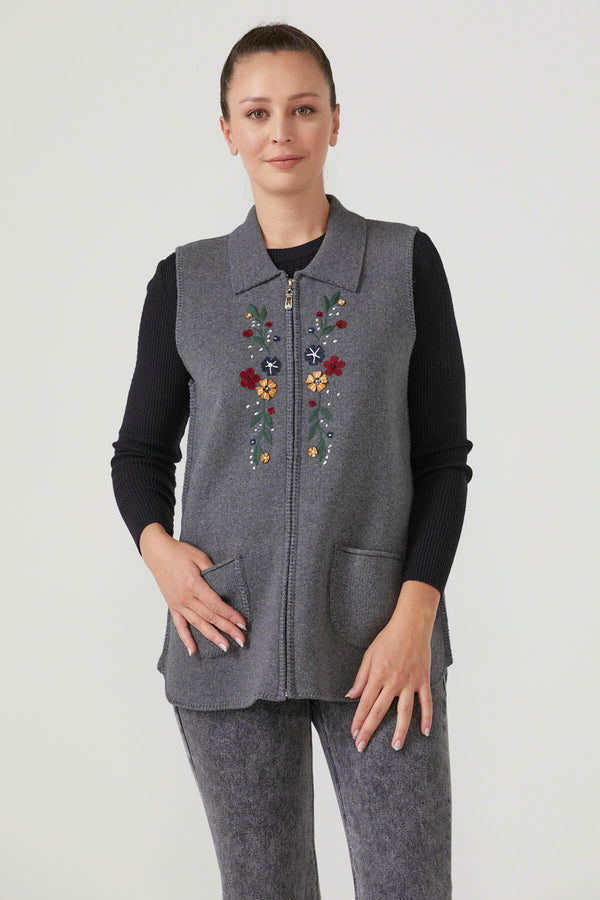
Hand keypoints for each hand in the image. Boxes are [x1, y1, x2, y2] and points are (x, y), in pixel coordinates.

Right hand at [139, 523, 247, 655]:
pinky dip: (186, 639)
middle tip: (241, 640)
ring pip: (198, 624)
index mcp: (194, 585)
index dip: (230, 615)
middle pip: (210, 617)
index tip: (242, 623)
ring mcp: (178, 604)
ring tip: (225, 647)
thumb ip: (213, 571)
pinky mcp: (172, 606)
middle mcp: (186, 598)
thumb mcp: (200, 557)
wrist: (157, 553)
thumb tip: (224, 586)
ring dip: (212, 637)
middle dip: (227, 629)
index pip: (216, 605)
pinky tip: (193, 650)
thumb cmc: (179, 552)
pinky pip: (179, 626)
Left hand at [344, 582, 439, 751]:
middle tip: (362, 747)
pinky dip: (427, 718)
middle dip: (369, 730)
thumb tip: (351, 696)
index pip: (365, 703)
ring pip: (404, 712)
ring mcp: (409, 683)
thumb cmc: (388, 638)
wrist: (411, 625)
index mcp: (377, 675)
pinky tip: (425, 732)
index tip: (354, 735)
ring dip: (399, 731)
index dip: (358, 721)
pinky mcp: (423, 681)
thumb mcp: (369, 655)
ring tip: (395, 747)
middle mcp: (393, 682)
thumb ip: (361, 678)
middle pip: (379, 711)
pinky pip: (426, 703)